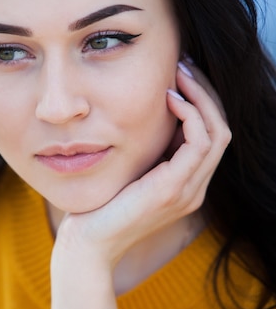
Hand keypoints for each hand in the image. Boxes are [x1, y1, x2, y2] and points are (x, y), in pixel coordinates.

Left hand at [55, 61, 231, 267]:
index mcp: (186, 183)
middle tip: (184, 64)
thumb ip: (147, 150)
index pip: (212, 134)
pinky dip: (190, 115)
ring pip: (218, 132)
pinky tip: (169, 99)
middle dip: (206, 92)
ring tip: (179, 74)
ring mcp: (188, 190)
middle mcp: (195, 187)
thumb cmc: (101, 205)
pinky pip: (200, 143)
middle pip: (221, 129)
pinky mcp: (174, 189)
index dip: (202, 101)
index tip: (180, 74)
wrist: (88, 243)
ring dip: (201, 97)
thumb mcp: (130, 170)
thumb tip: (147, 113)